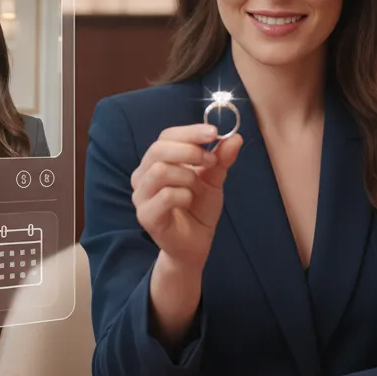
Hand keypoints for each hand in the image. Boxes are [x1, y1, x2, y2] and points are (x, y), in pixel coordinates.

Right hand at [131, 125, 242, 269]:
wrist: (195, 243)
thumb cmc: (199, 208)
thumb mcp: (214, 179)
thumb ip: (221, 159)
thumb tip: (235, 137)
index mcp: (156, 162)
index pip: (166, 136)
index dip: (190, 132)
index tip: (214, 132)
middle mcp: (143, 176)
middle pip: (158, 150)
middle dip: (190, 151)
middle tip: (211, 160)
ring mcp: (141, 196)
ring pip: (159, 171)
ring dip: (187, 176)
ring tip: (198, 187)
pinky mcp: (145, 216)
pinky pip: (165, 196)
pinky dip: (183, 195)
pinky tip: (189, 201)